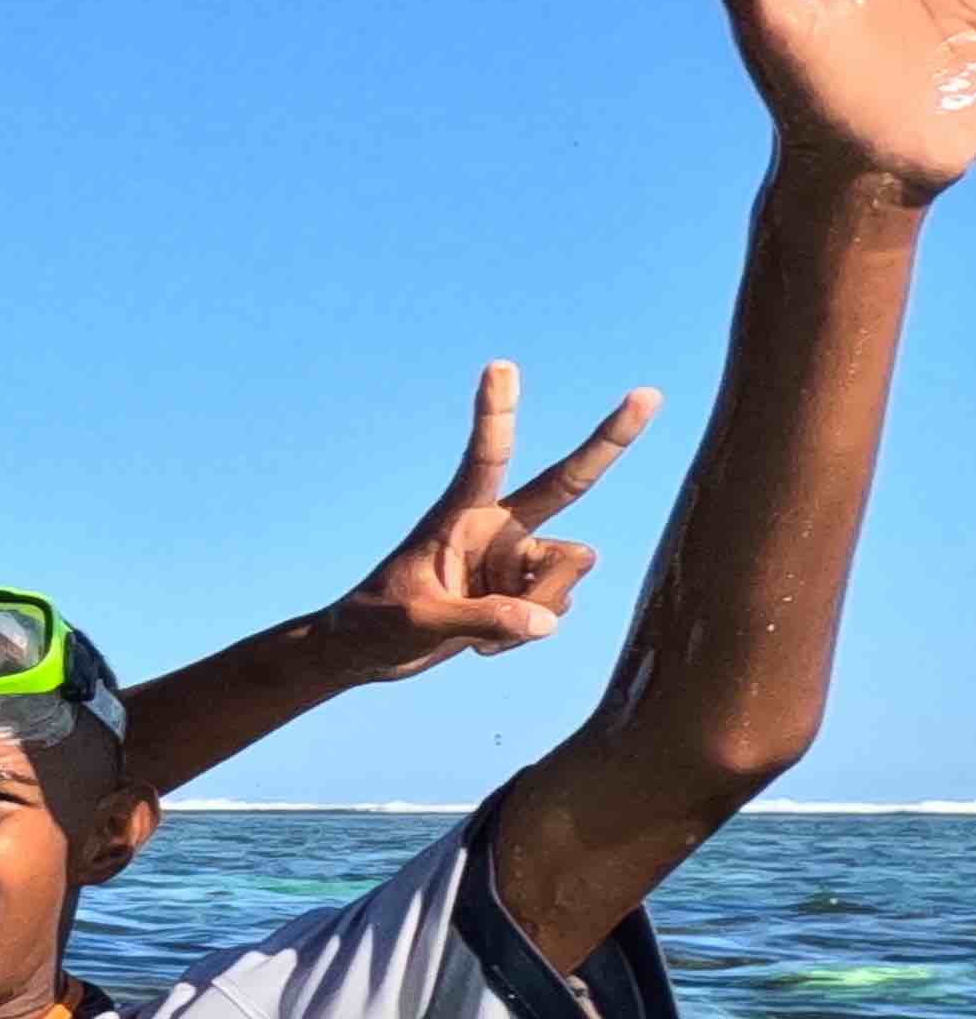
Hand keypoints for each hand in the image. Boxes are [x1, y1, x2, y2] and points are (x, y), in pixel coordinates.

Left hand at [329, 360, 660, 673]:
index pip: (484, 459)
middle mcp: (497, 528)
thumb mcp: (423, 622)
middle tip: (650, 394)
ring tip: (479, 631)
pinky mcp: (525, 589)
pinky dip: (525, 631)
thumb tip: (548, 620)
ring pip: (568, 572)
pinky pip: (554, 610)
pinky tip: (483, 643)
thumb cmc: (377, 625)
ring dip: (537, 607)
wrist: (370, 652)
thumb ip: (485, 619)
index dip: (495, 415)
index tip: (500, 366)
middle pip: (567, 481)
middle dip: (608, 439)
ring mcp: (514, 558)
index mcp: (458, 516)